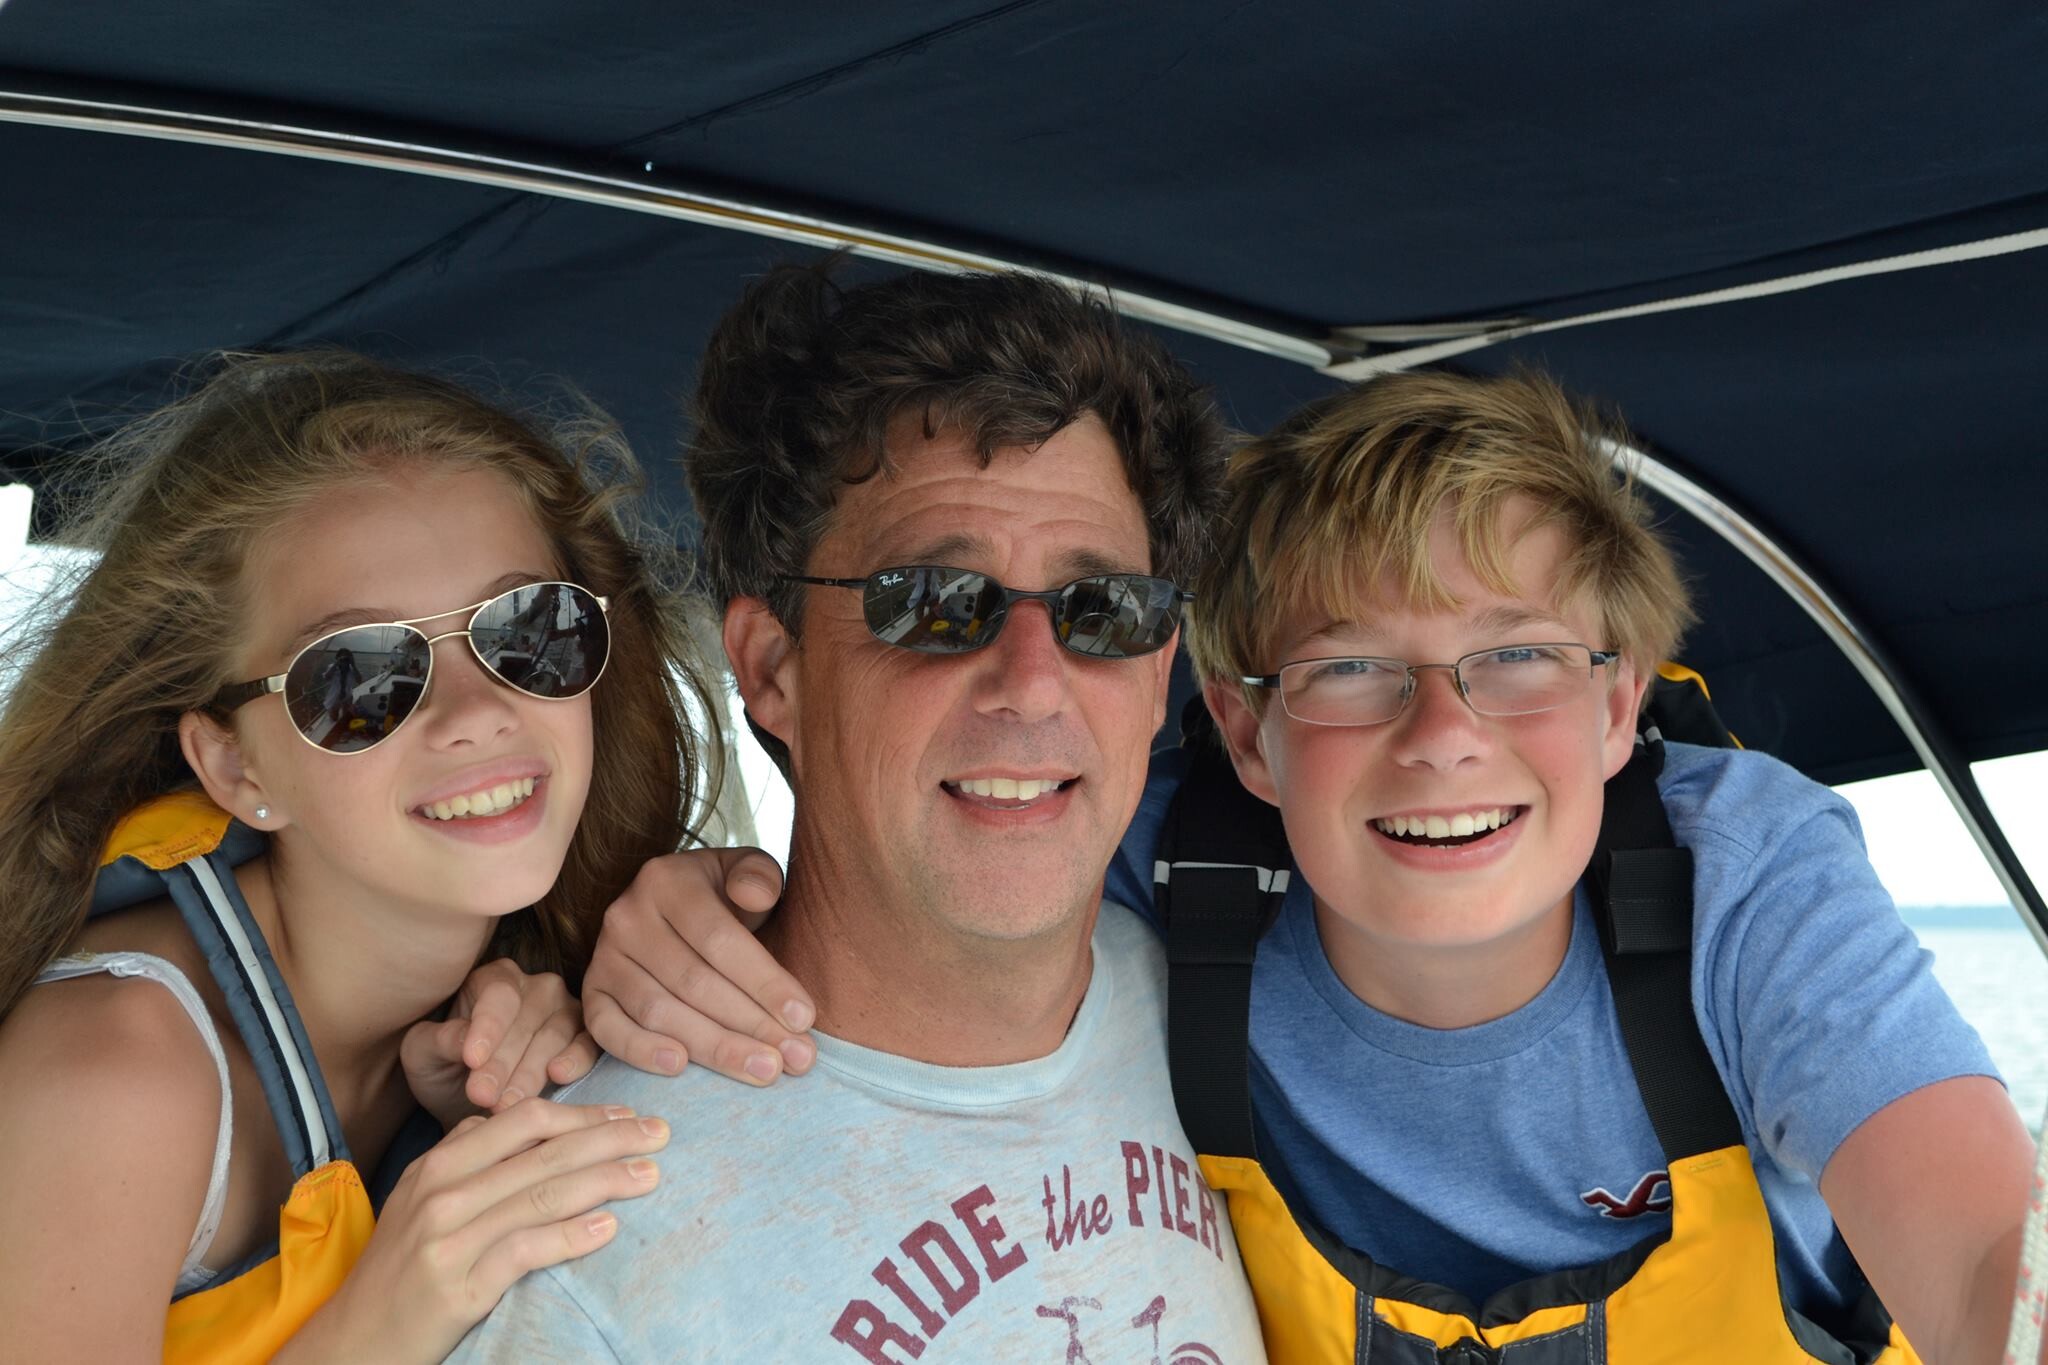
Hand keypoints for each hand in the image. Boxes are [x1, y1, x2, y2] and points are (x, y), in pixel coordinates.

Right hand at [284, 1098, 667, 1363]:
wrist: (351, 1343)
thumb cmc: (398, 1271)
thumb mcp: (420, 1200)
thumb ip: (469, 1158)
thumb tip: (527, 1121)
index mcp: (437, 1164)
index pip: (523, 1121)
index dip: (582, 1114)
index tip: (627, 1115)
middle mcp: (441, 1194)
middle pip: (542, 1153)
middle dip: (610, 1139)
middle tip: (661, 1134)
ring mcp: (447, 1241)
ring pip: (541, 1196)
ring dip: (605, 1182)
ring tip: (649, 1176)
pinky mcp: (457, 1287)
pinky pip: (524, 1251)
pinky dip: (571, 1237)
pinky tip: (608, 1229)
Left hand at [401, 959, 597, 1128]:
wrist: (470, 1103)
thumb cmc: (445, 1069)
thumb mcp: (423, 1055)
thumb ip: (439, 1041)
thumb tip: (464, 1041)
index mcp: (493, 980)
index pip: (497, 996)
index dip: (487, 1027)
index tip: (472, 1059)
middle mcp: (535, 987)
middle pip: (526, 1020)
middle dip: (503, 1062)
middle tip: (482, 1096)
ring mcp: (565, 1010)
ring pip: (555, 1035)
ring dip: (531, 1071)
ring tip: (507, 1104)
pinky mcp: (586, 1037)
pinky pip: (589, 1044)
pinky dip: (577, 1060)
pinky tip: (559, 1076)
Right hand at [583, 847, 814, 1084]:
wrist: (675, 907)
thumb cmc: (723, 896)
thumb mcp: (747, 871)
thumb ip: (759, 876)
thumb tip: (756, 895)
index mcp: (666, 880)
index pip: (719, 939)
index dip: (764, 982)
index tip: (804, 1018)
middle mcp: (626, 916)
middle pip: (694, 981)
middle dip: (750, 1025)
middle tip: (795, 1059)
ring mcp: (604, 957)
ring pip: (658, 1011)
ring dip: (714, 1047)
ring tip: (762, 1070)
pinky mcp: (591, 993)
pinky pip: (607, 1029)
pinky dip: (640, 1051)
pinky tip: (680, 1067)